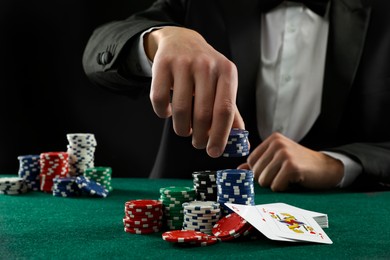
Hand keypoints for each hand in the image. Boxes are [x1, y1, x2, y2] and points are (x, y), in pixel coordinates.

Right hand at [144, 26, 244, 157]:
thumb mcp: (223, 84)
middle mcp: (207, 65)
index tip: (213, 152)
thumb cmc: (206, 70)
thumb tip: (241, 144)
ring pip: (180, 110)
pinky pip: (159, 99)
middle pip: (203, 114)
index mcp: (227, 72)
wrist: (181, 40)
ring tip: (184, 130)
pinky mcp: (162, 64)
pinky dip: (162, 113)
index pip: (225, 111)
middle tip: (197, 143)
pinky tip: (167, 111)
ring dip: (181, 129)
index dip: (219, 136)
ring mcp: (183, 63)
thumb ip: (231, 112)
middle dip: (199, 137)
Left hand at [238, 133, 343, 190]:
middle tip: (283, 175)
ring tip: (288, 177)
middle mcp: (277, 143)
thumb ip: (259, 163)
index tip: (274, 171)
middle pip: (256, 172)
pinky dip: (284, 188)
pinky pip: (276, 186)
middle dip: (268, 180)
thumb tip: (239, 169)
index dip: (259, 172)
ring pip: (264, 180)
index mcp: (272, 139)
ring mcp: (285, 154)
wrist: (327, 168)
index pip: (251, 161)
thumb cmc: (300, 164)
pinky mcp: (292, 166)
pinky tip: (294, 181)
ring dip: (276, 184)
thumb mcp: (278, 159)